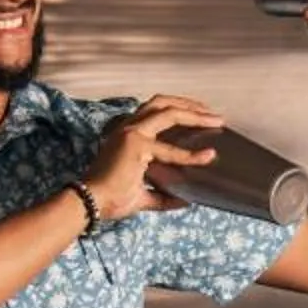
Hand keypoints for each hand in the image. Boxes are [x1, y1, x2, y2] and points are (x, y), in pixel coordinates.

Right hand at [85, 95, 222, 218]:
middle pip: (162, 102)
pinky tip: (208, 156)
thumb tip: (187, 200)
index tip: (202, 117)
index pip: (155, 112)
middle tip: (214, 115)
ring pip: (168, 111)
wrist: (90, 204)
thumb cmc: (111, 200)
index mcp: (127, 134)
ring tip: (216, 121)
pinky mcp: (136, 145)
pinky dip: (191, 153)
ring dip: (195, 113)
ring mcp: (131, 133)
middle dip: (190, 104)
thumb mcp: (144, 196)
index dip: (181, 111)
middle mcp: (128, 128)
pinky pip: (170, 148)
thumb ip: (164, 196)